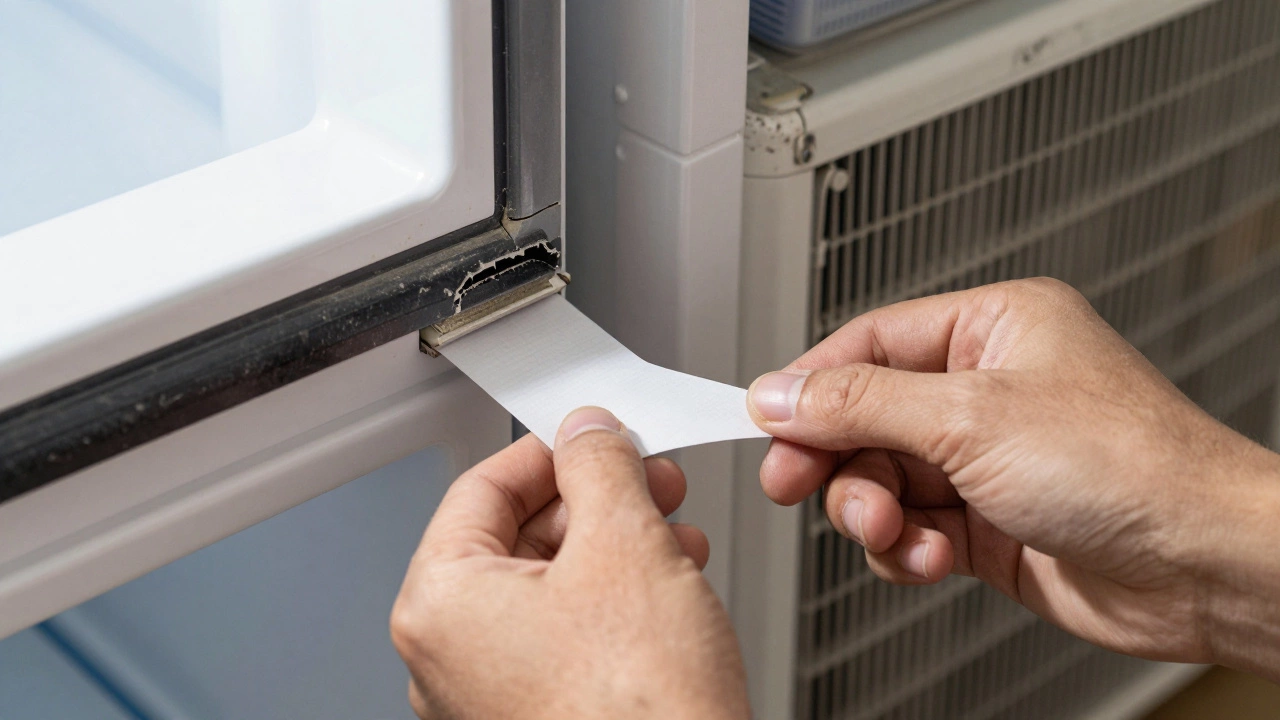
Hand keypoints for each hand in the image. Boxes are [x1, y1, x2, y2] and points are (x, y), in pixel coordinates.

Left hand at [391, 407, 749, 718]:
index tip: (592, 435)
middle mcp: (449, 657)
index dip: (548, 449)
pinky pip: (566, 638)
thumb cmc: (639, 711)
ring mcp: (491, 697)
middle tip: (645, 477)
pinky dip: (615, 600)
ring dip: (614, 545)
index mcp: (440, 605)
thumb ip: (600, 467)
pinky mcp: (538, 719)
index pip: (481, 488)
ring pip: (549, 588)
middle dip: (593, 499)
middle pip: (517, 538)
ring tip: (671, 528)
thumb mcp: (626, 543)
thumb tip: (588, 434)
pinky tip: (667, 584)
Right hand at [748, 278, 1279, 678]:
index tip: (765, 421)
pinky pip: (911, 530)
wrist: (1203, 565)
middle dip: (839, 460)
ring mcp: (987, 460)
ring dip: (874, 511)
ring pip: (882, 479)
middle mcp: (987, 390)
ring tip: (894, 530)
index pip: (870, 344)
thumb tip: (783, 393)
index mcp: (993, 330)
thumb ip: (861, 404)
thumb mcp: (970, 417)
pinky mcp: (989, 524)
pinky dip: (906, 549)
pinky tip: (930, 557)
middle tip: (800, 484)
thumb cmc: (1134, 467)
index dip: (811, 384)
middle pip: (866, 417)